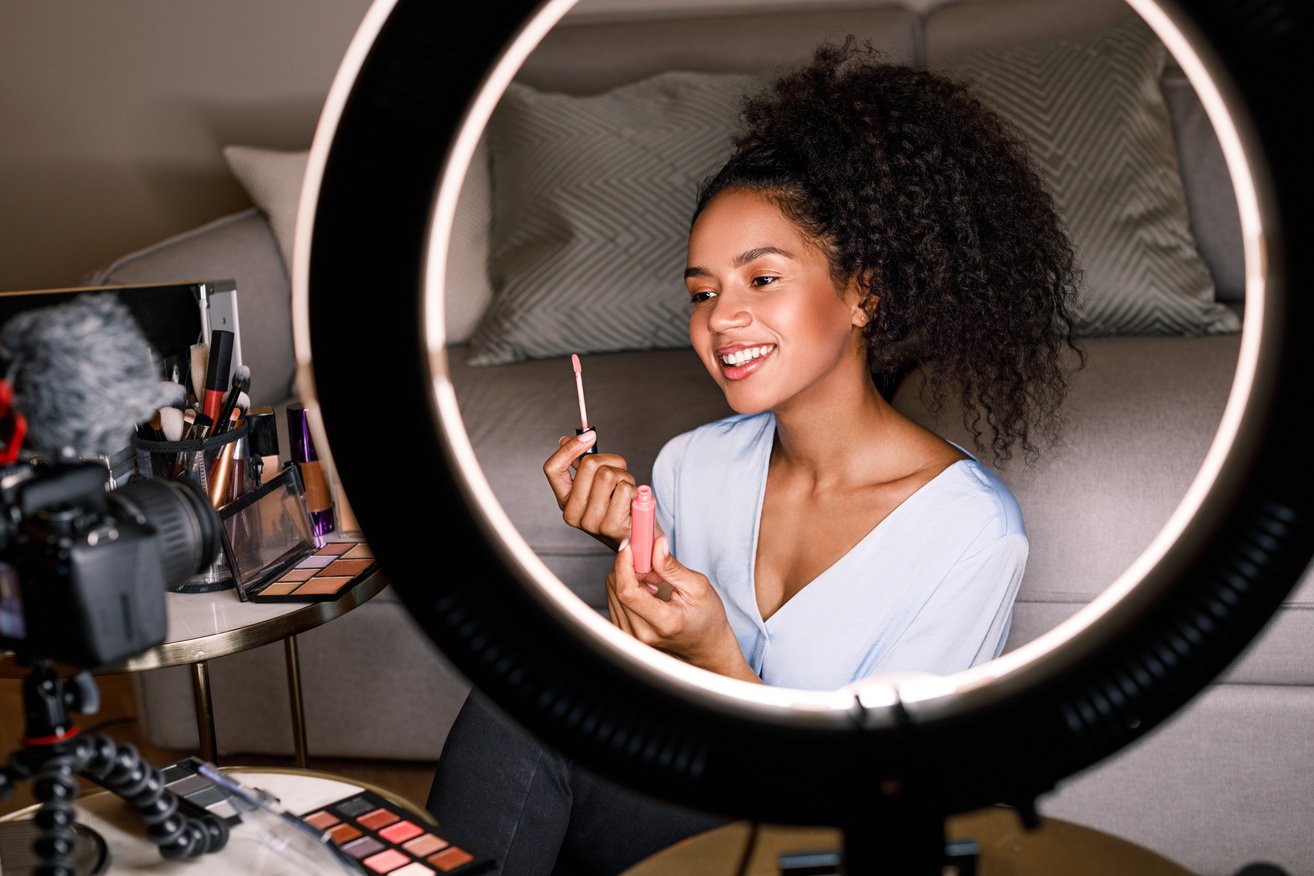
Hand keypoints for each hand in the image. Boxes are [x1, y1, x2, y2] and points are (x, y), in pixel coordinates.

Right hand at [543, 431, 635, 548]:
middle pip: (588, 465)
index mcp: (565, 501)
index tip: (589, 436)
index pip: (553, 468)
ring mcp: (590, 522)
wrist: (638, 540)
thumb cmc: (619, 509)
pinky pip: (624, 489)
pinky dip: (633, 489)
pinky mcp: (611, 526)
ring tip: (626, 489)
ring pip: (608, 474)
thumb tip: (565, 440)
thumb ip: (581, 466)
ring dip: (624, 476)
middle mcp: (572, 514)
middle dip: (611, 460)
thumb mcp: (596, 487)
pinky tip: (632, 502)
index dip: (570, 448)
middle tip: (619, 471)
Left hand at [606, 535, 760, 682]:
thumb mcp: (698, 587)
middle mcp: (642, 633)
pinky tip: (647, 591)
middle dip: (631, 566)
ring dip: (630, 577)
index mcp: (663, 622)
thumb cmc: (706, 618)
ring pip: (611, 590)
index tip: (630, 546)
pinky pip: (613, 599)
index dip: (624, 564)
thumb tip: (656, 544)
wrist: (704, 646)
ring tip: (655, 582)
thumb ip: (672, 567)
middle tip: (654, 565)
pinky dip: (628, 587)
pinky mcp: (623, 632)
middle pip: (617, 588)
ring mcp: (630, 636)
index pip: (627, 592)